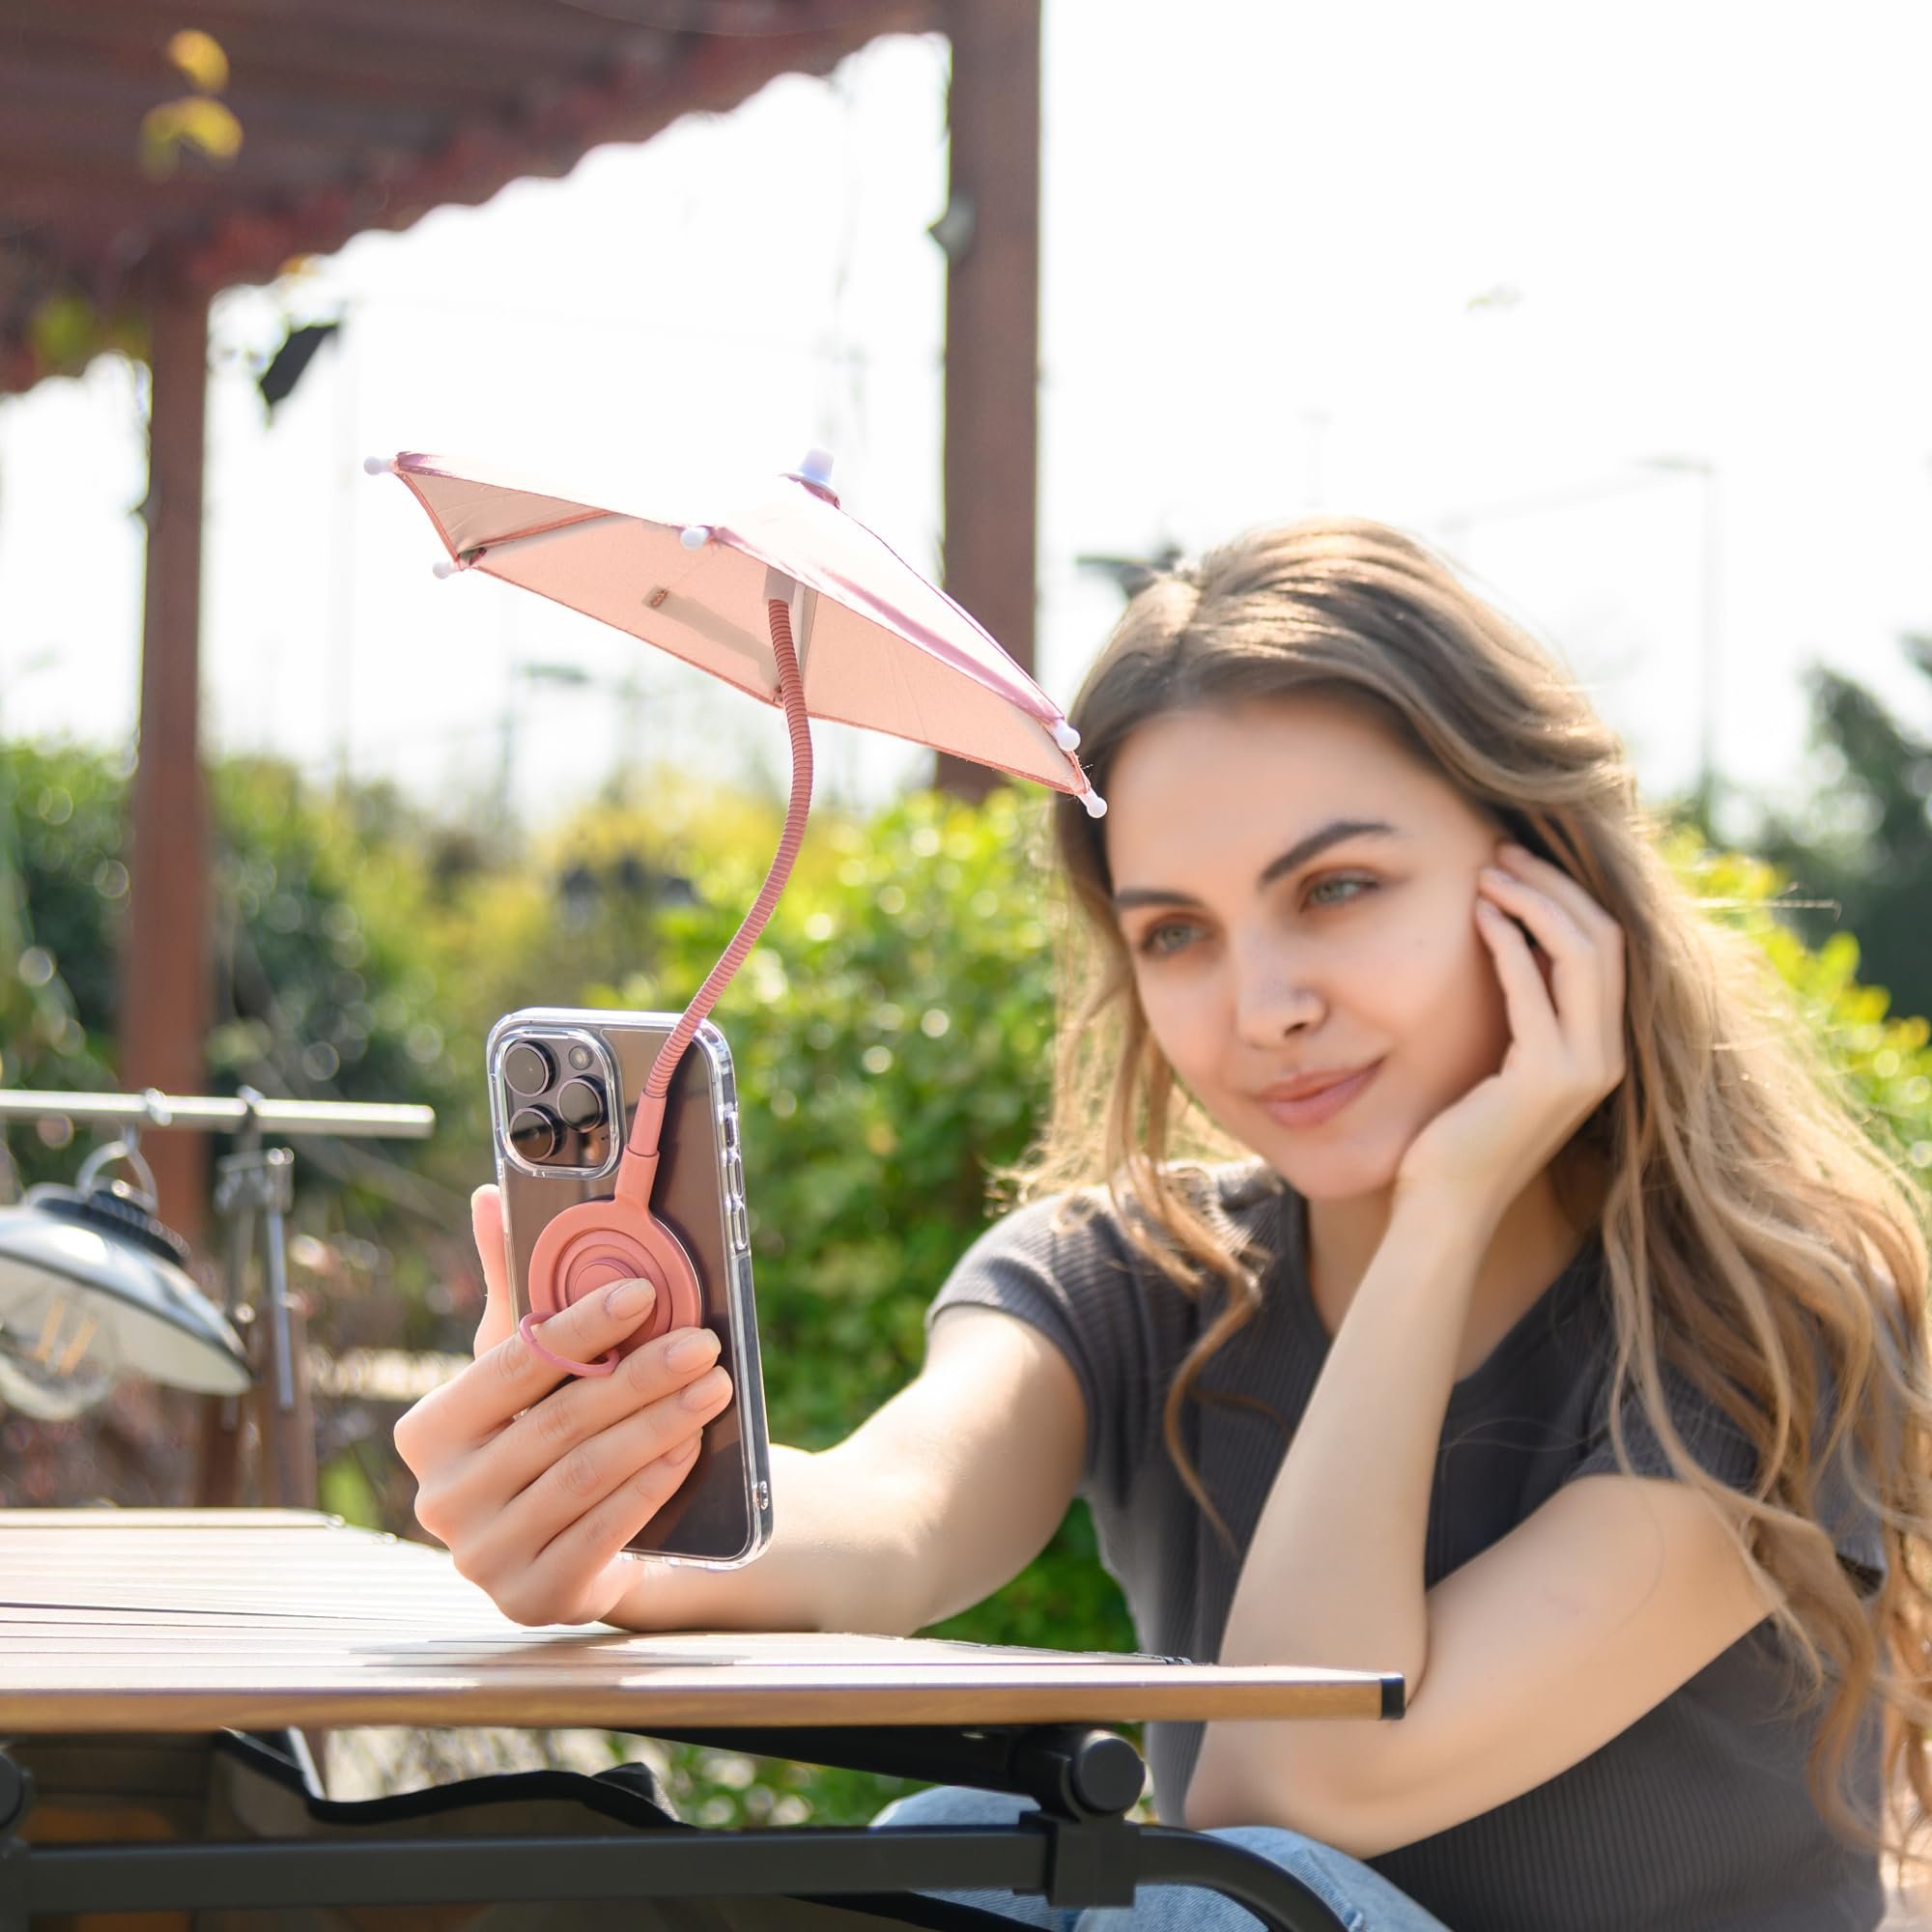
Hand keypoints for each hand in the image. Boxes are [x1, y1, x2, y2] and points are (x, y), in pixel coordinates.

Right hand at [392, 1184, 732, 1626]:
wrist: (576, 1546)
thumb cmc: (547, 1435)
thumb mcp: (527, 1368)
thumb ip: (512, 1289)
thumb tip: (490, 1195)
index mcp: (427, 1432)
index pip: (509, 1365)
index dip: (580, 1326)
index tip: (644, 1291)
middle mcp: (439, 1499)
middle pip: (555, 1422)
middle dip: (637, 1377)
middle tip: (703, 1343)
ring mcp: (480, 1558)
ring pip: (583, 1475)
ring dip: (657, 1426)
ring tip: (714, 1388)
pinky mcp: (529, 1600)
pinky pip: (600, 1532)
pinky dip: (651, 1485)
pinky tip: (691, 1449)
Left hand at [1394, 842, 1626, 1227]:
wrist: (1447, 1205)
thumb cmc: (1462, 1132)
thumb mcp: (1504, 1061)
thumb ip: (1526, 1012)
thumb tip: (1514, 942)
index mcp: (1604, 1049)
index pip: (1609, 949)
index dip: (1568, 897)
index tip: (1519, 864)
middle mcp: (1607, 1057)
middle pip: (1605, 939)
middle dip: (1554, 886)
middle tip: (1502, 851)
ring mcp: (1584, 1069)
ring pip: (1581, 955)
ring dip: (1533, 903)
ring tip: (1487, 872)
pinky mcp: (1544, 1078)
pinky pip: (1533, 990)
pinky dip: (1507, 943)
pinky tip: (1477, 915)